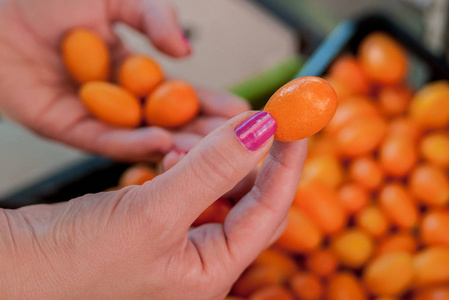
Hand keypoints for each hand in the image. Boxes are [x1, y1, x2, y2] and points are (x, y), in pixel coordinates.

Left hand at [0, 0, 248, 160]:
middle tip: (237, 144)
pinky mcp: (64, 128)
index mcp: (130, 71)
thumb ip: (152, 17)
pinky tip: (161, 143)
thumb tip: (185, 49)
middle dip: (202, 133)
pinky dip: (131, 143)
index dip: (210, 102)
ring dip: (175, 145)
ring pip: (139, 137)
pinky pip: (102, 140)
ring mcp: (92, 116)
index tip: (241, 111)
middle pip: (166, 122)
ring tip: (208, 152)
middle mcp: (116, 99)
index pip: (179, 93)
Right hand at [0, 112, 306, 298]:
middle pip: (251, 202)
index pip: (271, 211)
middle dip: (253, 160)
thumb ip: (210, 170)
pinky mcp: (159, 225)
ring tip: (193, 140)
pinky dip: (189, 166)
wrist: (19, 272)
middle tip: (254, 122)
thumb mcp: (153, 214)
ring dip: (214, 160)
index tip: (293, 122)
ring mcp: (181, 243)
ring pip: (220, 192)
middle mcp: (202, 262)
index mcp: (212, 273)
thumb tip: (260, 132)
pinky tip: (172, 153)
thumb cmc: (75, 265)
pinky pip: (190, 189)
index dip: (288, 164)